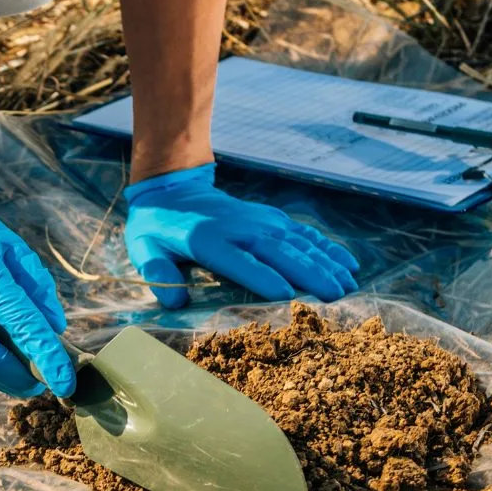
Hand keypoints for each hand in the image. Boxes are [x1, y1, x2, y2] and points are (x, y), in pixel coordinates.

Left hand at [124, 163, 359, 307]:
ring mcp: (260, 221)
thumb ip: (156, 272)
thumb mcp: (143, 248)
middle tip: (335, 298)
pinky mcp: (271, 219)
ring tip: (348, 285)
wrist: (173, 189)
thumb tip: (175, 301)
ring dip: (325, 263)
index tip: (289, 296)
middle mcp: (241, 228)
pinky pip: (303, 233)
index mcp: (208, 240)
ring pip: (298, 243)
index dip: (265, 278)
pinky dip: (326, 248)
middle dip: (309, 274)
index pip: (242, 262)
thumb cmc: (157, 227)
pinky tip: (347, 262)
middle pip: (279, 252)